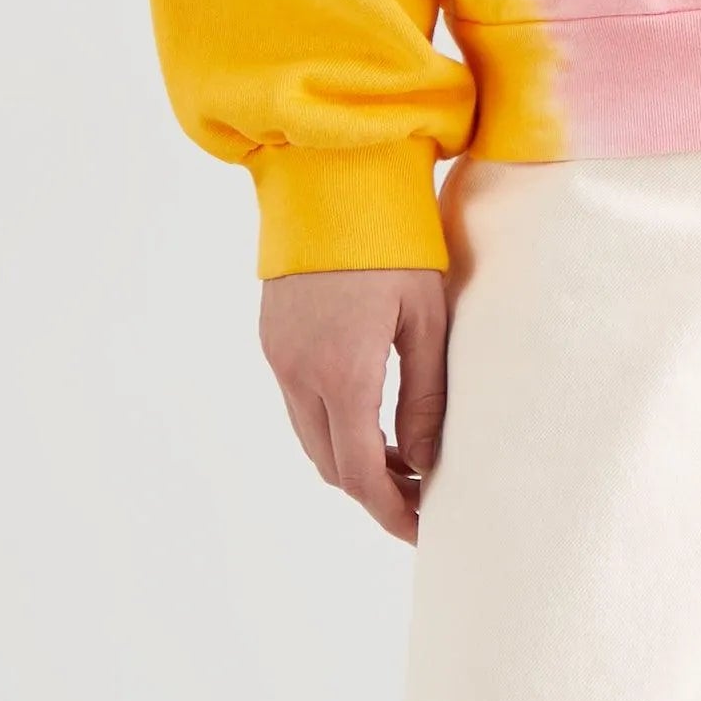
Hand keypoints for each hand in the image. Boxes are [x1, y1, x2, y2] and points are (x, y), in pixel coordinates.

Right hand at [260, 265, 452, 541]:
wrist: (330, 173)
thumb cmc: (393, 238)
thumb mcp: (427, 316)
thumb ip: (426, 395)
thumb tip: (425, 461)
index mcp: (342, 371)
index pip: (361, 473)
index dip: (391, 510)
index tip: (423, 527)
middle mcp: (299, 371)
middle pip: (331, 464)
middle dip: (374, 490)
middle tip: (420, 494)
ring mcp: (280, 353)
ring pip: (311, 435)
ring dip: (351, 457)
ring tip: (404, 456)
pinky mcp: (273, 335)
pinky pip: (298, 400)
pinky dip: (332, 422)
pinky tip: (370, 412)